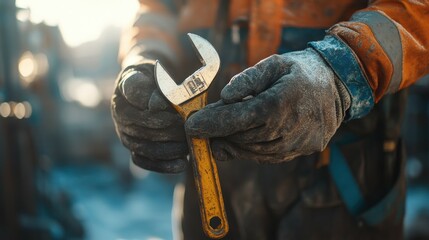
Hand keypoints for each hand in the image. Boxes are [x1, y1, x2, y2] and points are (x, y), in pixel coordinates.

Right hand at [111, 61, 187, 172]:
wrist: (156, 87)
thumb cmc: (163, 78)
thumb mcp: (164, 72)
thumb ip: (161, 84)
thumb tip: (156, 106)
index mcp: (126, 84)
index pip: (135, 91)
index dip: (154, 100)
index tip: (173, 105)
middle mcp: (119, 109)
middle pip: (140, 124)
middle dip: (167, 128)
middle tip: (187, 128)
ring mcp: (124, 131)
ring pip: (142, 145)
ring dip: (167, 148)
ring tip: (187, 145)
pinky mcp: (132, 147)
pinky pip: (142, 160)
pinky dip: (162, 165)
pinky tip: (181, 163)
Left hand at [185, 48, 350, 162]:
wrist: (337, 87)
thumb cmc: (300, 71)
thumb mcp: (275, 63)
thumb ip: (248, 79)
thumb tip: (225, 97)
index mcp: (279, 103)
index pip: (237, 119)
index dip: (211, 124)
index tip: (190, 126)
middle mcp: (287, 129)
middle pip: (241, 137)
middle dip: (217, 132)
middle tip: (201, 125)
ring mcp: (294, 144)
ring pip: (251, 150)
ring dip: (232, 141)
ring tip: (221, 129)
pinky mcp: (298, 152)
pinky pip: (265, 157)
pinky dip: (248, 149)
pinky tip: (239, 138)